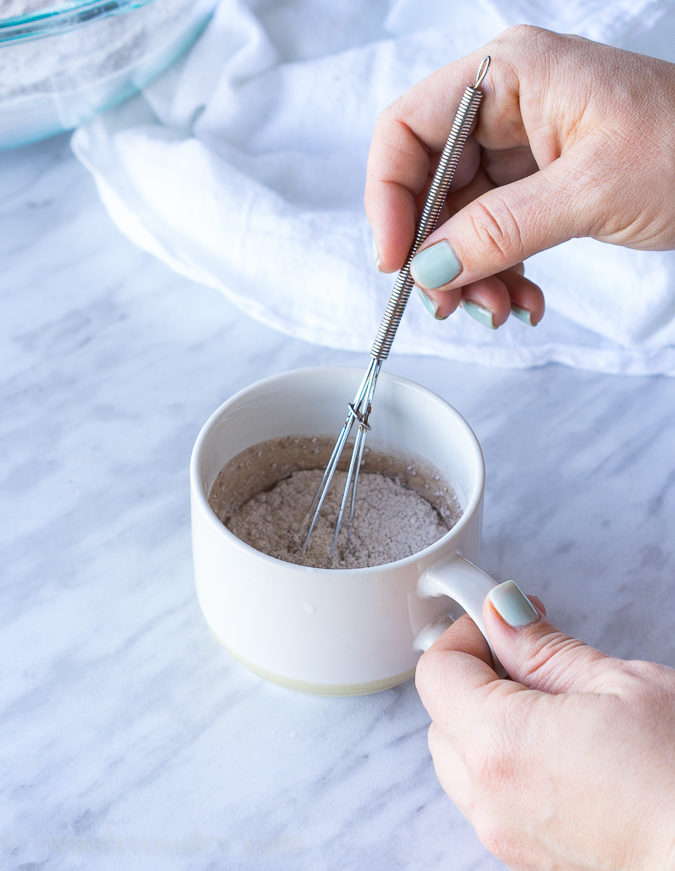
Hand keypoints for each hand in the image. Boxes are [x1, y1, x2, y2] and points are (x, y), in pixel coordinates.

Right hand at [365, 26, 674, 326]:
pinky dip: (499, 274)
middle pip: (428, 184)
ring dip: (469, 275)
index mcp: (509, 76)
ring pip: (459, 221)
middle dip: (435, 253)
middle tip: (449, 306)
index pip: (407, 130)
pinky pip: (494, 236)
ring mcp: (522, 148)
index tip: (396, 262)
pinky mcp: (540, 186)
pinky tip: (523, 301)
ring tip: (500, 310)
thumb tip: (427, 269)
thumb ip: (500, 229)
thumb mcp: (590, 190)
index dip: (388, 198)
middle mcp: (505, 106)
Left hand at [415, 581, 674, 869]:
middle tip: (527, 655)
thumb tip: (501, 614)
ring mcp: (506, 835)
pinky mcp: (528, 859)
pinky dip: (505, 764)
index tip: (500, 621)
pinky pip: (490, 797)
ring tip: (551, 706)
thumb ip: (544, 649)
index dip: (465, 634)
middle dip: (473, 676)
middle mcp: (491, 797)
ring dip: (485, 722)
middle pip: (441, 717)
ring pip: (461, 761)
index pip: (437, 671)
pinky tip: (560, 750)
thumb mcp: (621, 685)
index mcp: (501, 743)